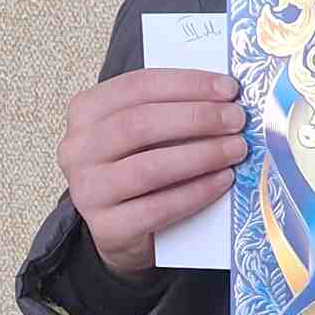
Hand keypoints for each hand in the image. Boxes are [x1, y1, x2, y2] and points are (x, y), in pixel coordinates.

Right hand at [57, 64, 247, 278]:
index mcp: (86, 111)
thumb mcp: (145, 133)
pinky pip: (158, 208)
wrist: (121, 230)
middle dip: (197, 118)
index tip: (229, 89)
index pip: (137, 87)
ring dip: (201, 155)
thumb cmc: (139, 168)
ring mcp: (88, 191)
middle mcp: (78, 149)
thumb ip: (170, 109)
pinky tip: (223, 181)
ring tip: (236, 149)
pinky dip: (196, 192)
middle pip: (140, 124)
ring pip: (149, 167)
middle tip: (236, 120)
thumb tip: (225, 97)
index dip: (187, 84)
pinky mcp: (107, 228)